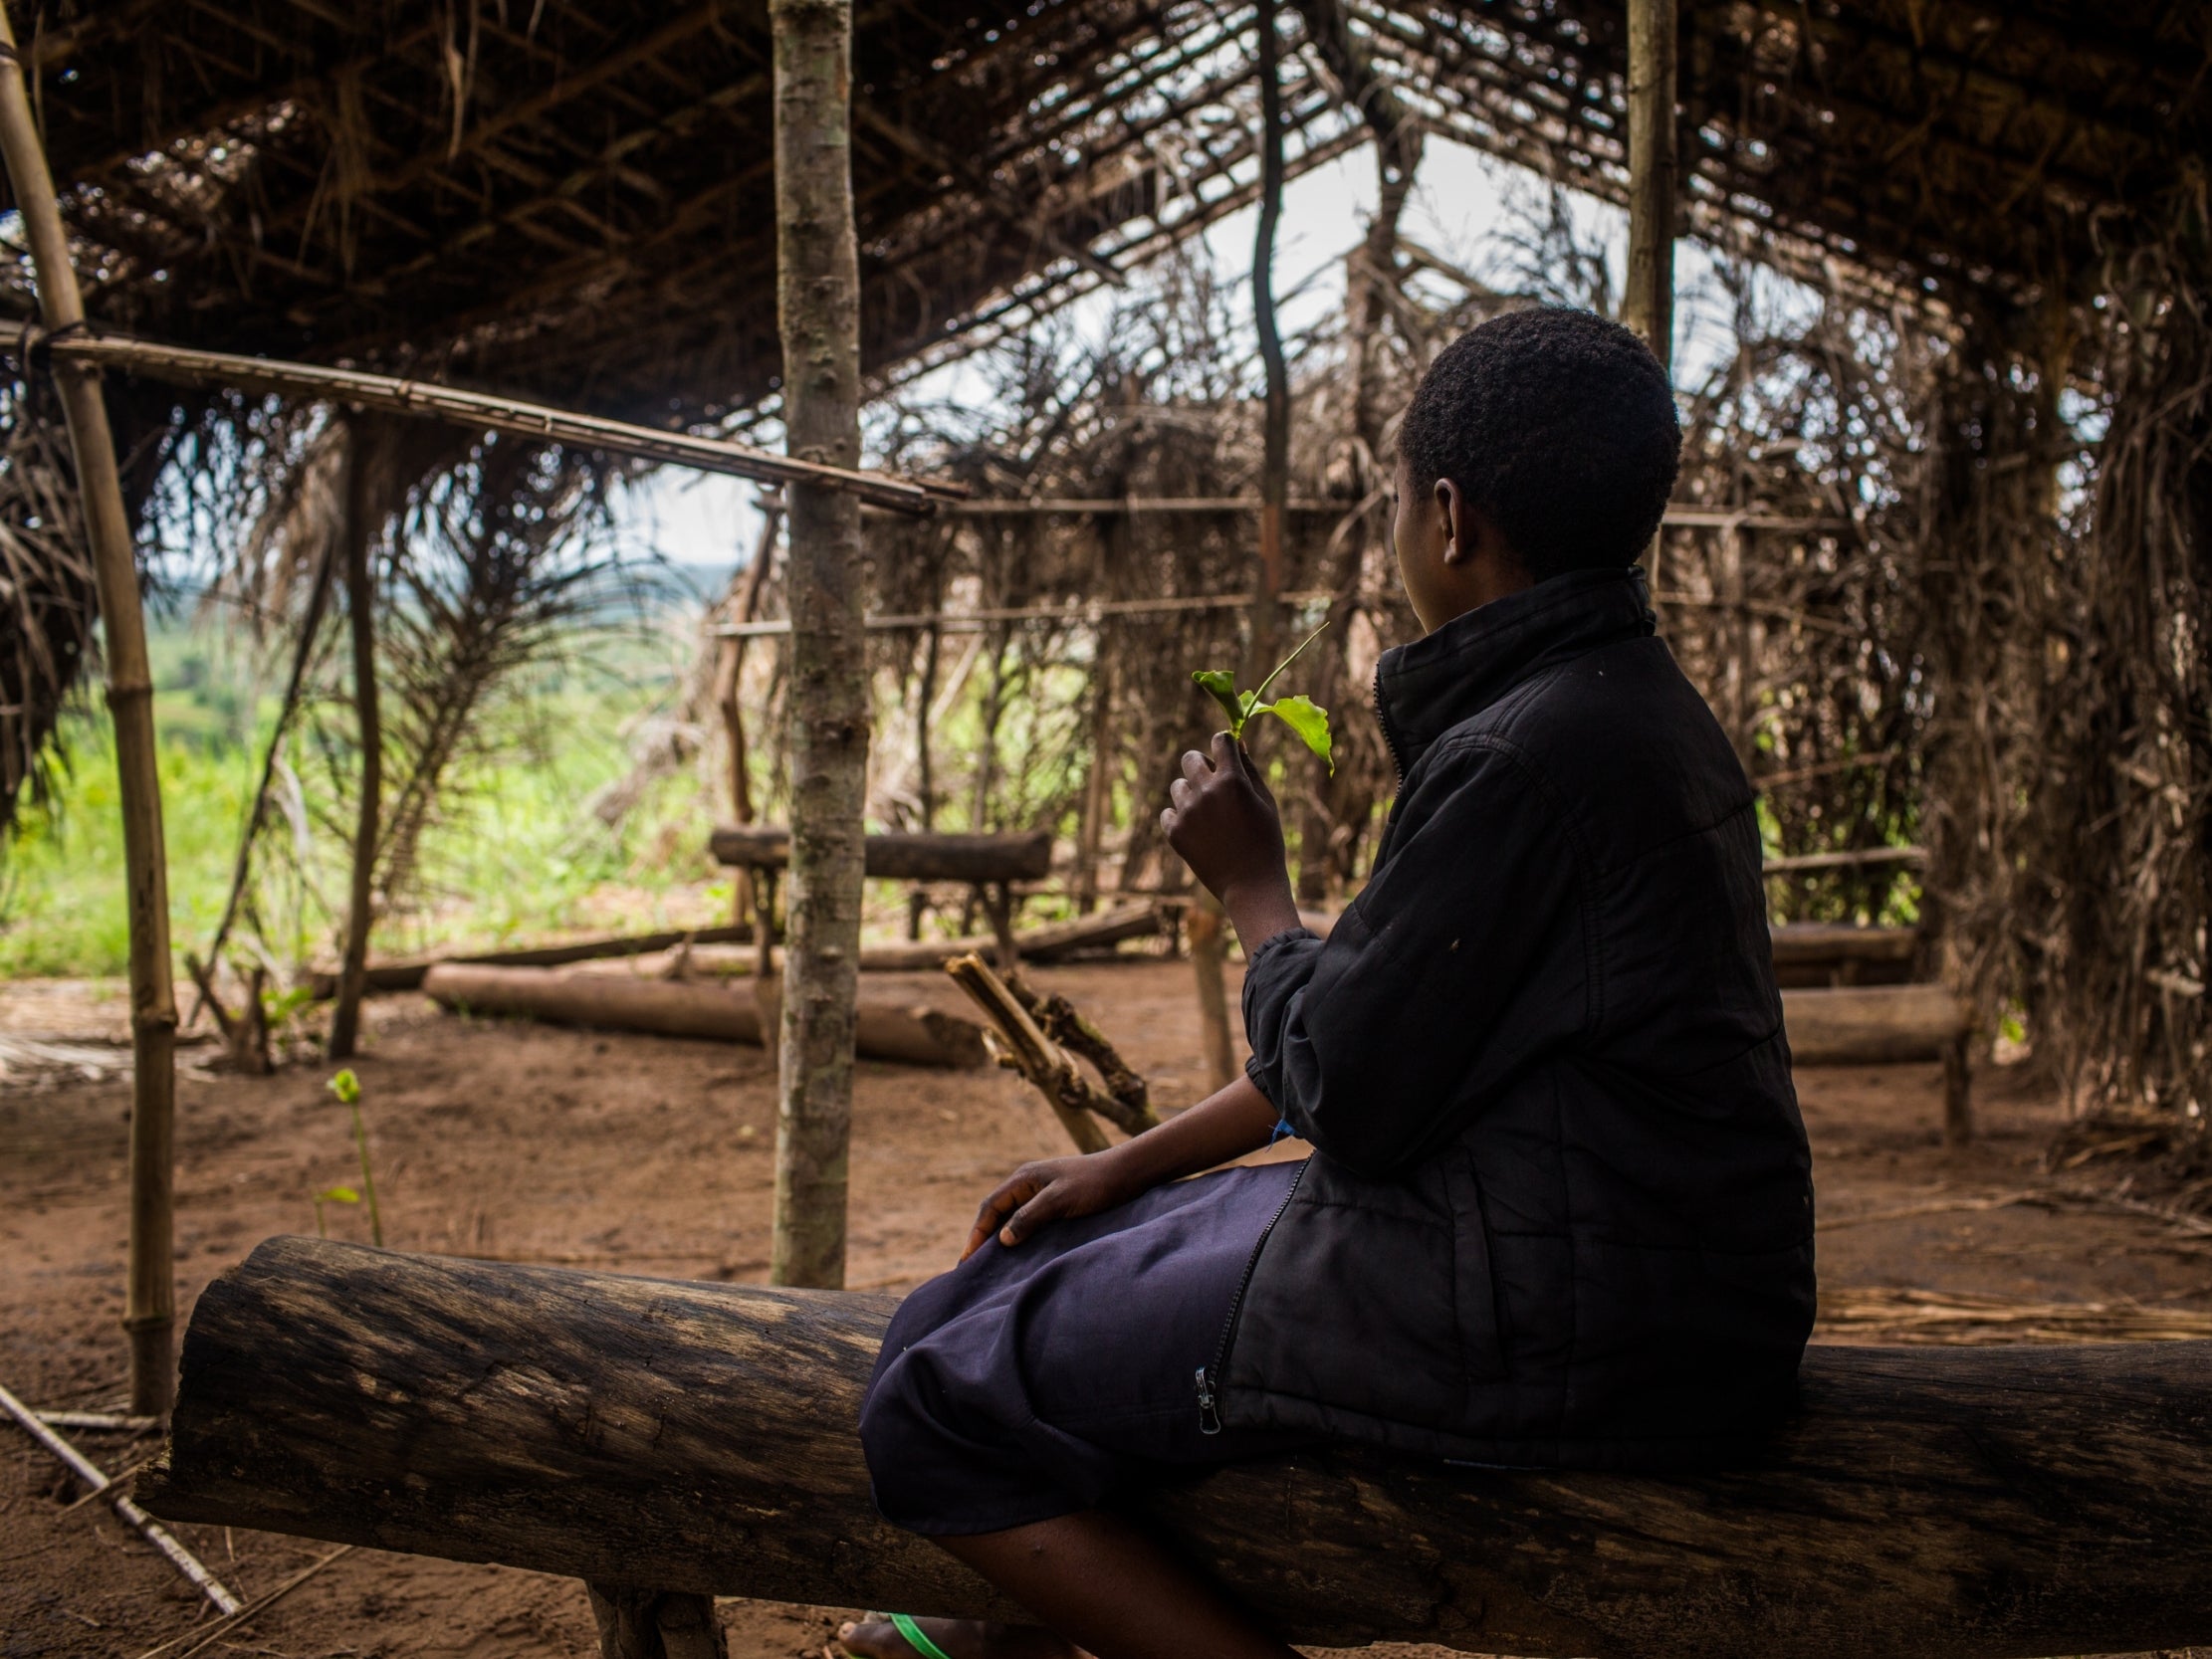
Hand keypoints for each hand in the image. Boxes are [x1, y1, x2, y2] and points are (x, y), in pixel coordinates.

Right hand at [963, 1150, 1144, 1259]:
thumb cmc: (1095, 1184)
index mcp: (1024, 1179)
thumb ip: (1030, 1217)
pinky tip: (1020, 1254)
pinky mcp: (1056, 1203)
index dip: (977, 1234)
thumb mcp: (1060, 1200)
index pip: (990, 1207)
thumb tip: (1003, 1240)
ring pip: (1012, 1218)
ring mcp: (1041, 1193)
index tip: (967, 1260)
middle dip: (983, 1238)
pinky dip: (1019, 1237)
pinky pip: (1029, 1221)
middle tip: (971, 1268)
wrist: (1127, 1174)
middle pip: (997, 1213)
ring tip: (991, 1266)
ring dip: (1001, 1239)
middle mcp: (1028, 1184)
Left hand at [1161, 732, 1298, 935]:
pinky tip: (1198, 830)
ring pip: (1178, 785)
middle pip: (1190, 757)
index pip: (1220, 740)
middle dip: (1202, 764)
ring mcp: (1188, 811)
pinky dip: (1179, 818)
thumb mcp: (1266, 802)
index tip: (1227, 755)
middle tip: (1214, 784)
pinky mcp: (1175, 832)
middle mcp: (1206, 791)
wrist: (1251, 886)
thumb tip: (1236, 743)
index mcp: (1233, 780)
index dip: (1224, 745)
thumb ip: (1249, 770)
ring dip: (1191, 793)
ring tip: (1210, 816)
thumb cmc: (1266, 841)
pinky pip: (1168, 812)